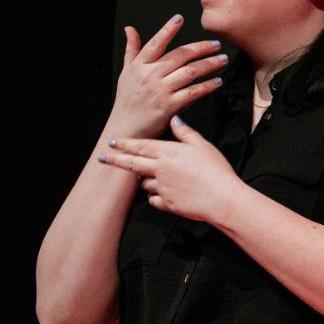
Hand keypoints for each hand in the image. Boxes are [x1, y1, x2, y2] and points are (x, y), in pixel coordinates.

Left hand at [96, 114, 244, 225]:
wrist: (222, 199)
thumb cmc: (217, 171)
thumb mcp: (203, 146)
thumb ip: (186, 133)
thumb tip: (175, 119)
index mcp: (169, 153)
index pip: (140, 145)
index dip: (125, 144)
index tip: (112, 142)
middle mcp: (161, 169)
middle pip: (132, 163)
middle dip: (114, 160)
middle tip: (101, 158)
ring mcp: (162, 188)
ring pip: (144, 183)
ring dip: (143, 180)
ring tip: (148, 178)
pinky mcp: (167, 204)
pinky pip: (154, 200)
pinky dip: (156, 197)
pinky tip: (163, 195)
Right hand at [109, 14, 226, 135]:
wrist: (126, 128)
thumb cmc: (127, 100)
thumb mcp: (126, 72)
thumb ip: (132, 50)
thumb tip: (130, 29)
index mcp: (139, 65)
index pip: (155, 43)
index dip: (167, 30)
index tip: (179, 18)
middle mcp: (149, 75)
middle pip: (179, 55)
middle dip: (201, 48)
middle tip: (216, 44)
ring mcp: (160, 90)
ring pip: (190, 72)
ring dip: (209, 64)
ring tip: (222, 60)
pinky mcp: (169, 106)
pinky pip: (192, 92)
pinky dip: (207, 86)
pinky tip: (217, 82)